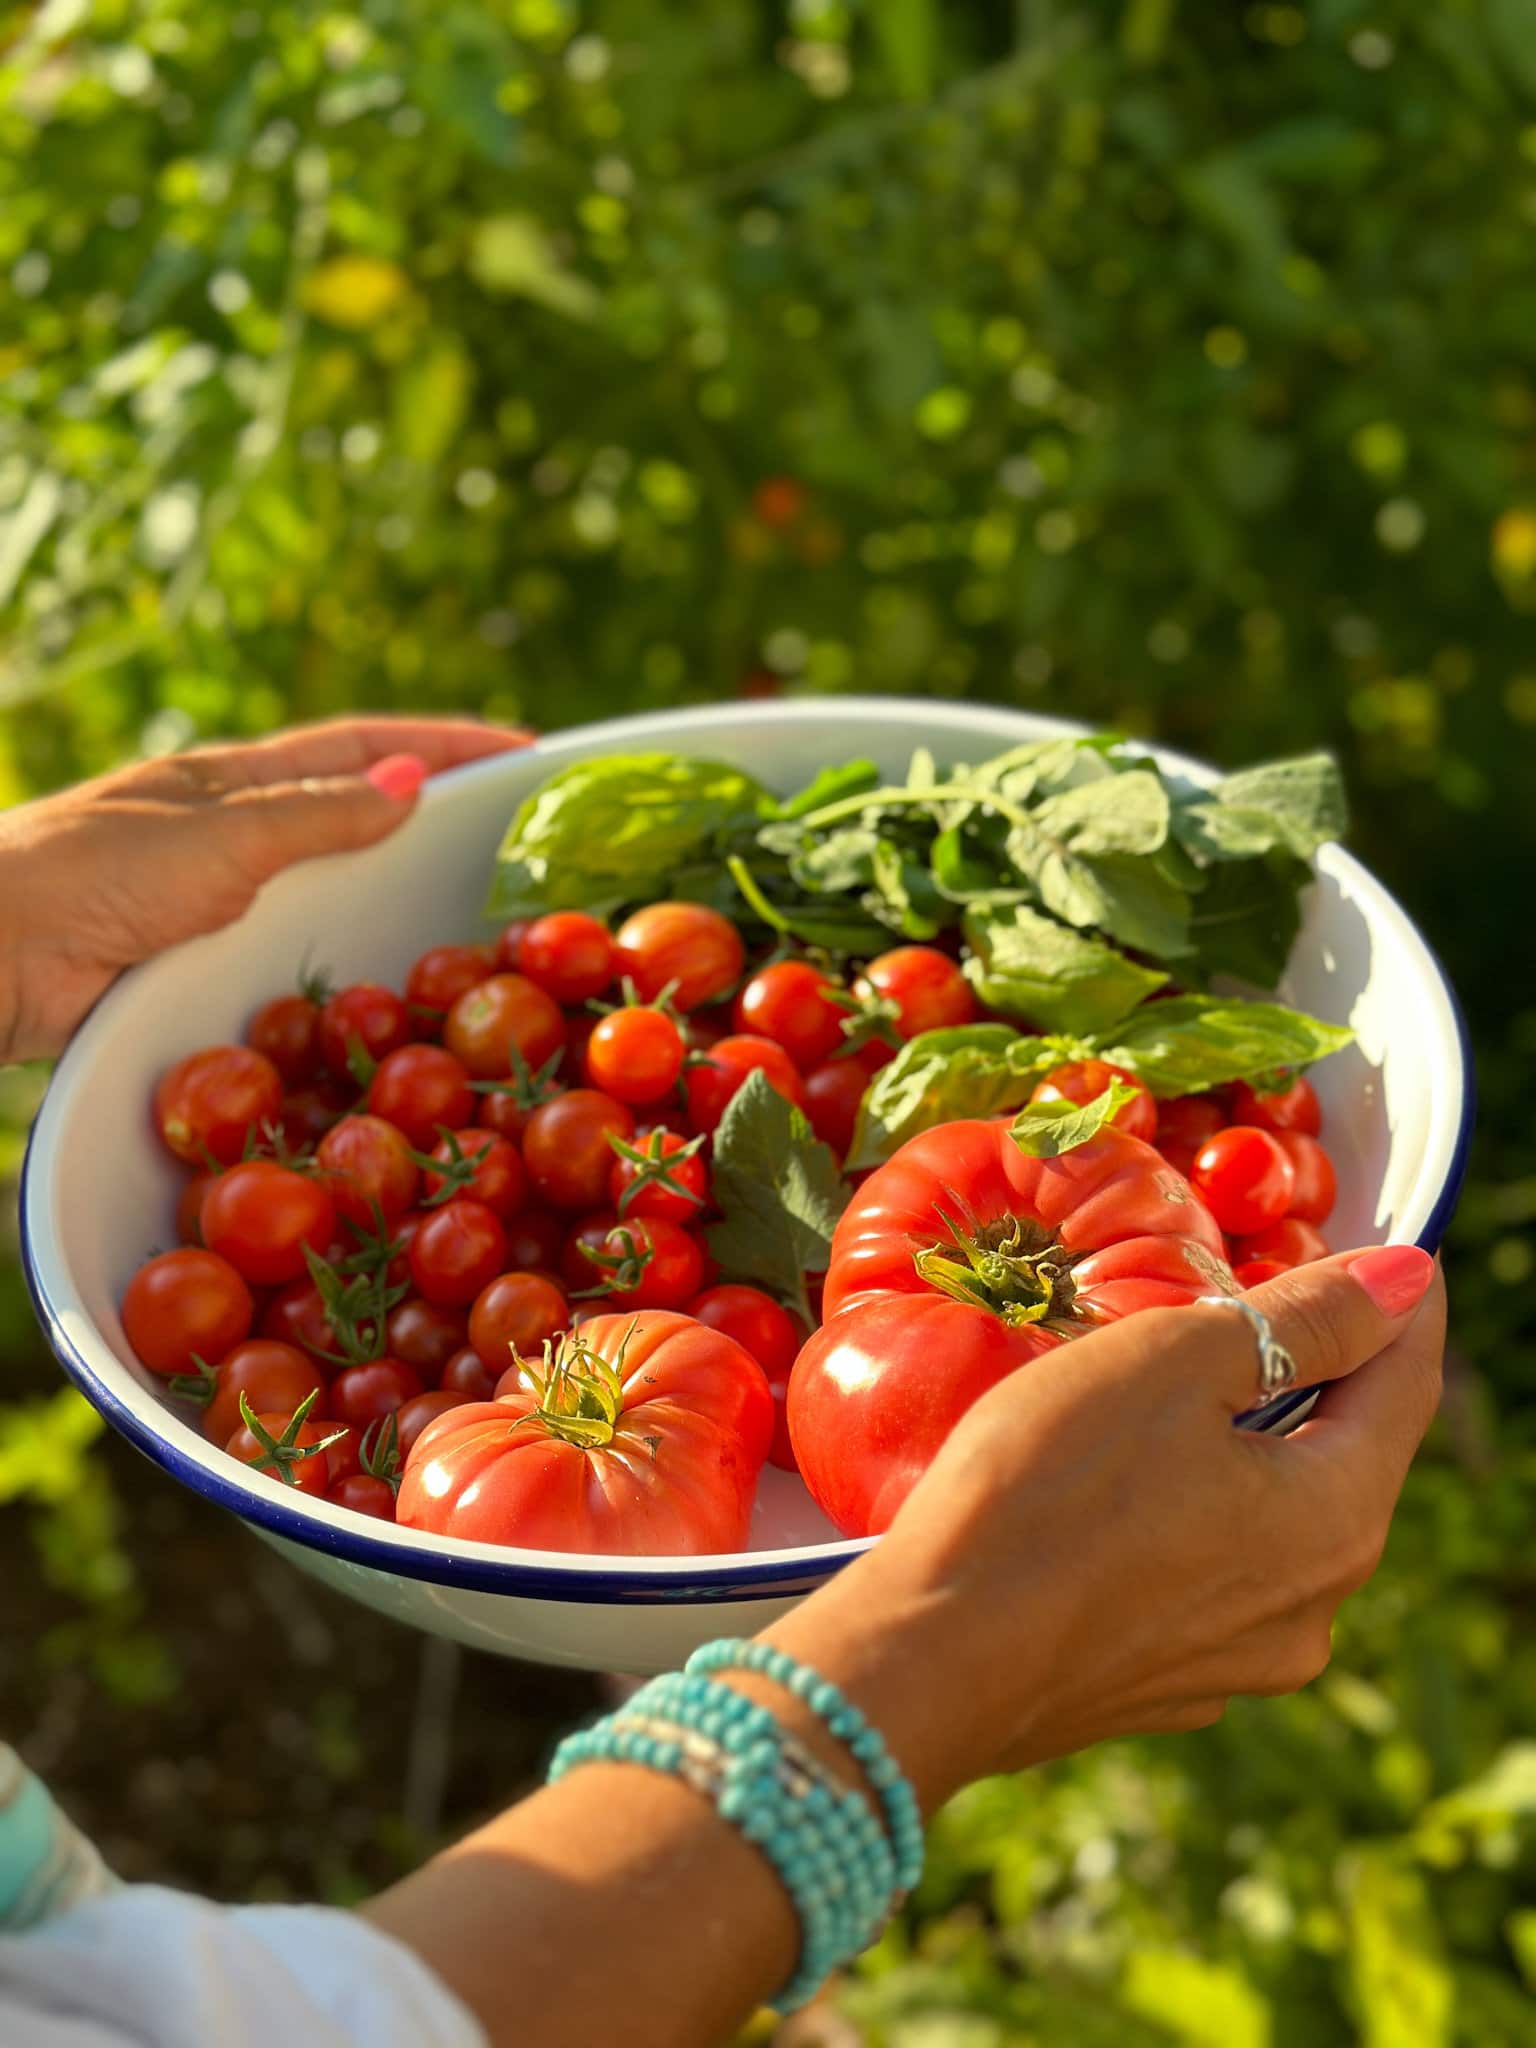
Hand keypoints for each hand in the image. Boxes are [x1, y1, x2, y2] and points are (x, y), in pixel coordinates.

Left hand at [0, 716, 529, 1063]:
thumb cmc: (95, 873)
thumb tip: (411, 789)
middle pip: (358, 812)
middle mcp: (235, 833)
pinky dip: (351, 955)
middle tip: (520, 830)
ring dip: (399, 888)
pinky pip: (299, 951)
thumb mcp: (220, 836)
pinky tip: (384, 978)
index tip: (524, 751)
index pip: (365, 748)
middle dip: (437, 811)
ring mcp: (220, 899)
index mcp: (238, 780)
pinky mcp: (203, 964)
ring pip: (333, 884)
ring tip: (474, 905)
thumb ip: (316, 817)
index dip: (445, 746)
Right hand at [766, 1245, 1444, 1809]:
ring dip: (1253, 1444)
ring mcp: (1240, 1659)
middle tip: (1286, 1296)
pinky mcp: (1165, 1683)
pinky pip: (1210, 1573)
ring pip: (1275, 1517)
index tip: (1400, 1249)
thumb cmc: (1048, 1490)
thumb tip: (1406, 1279)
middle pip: (1347, 1454)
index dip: (1404, 1304)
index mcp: (1335, 1520)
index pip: (1407, 1382)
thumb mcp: (1174, 1364)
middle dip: (1325, 1372)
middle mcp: (1312, 1606)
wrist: (932, 1657)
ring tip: (1190, 1384)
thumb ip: (1304, 1320)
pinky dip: (1196, 1510)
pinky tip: (1129, 1482)